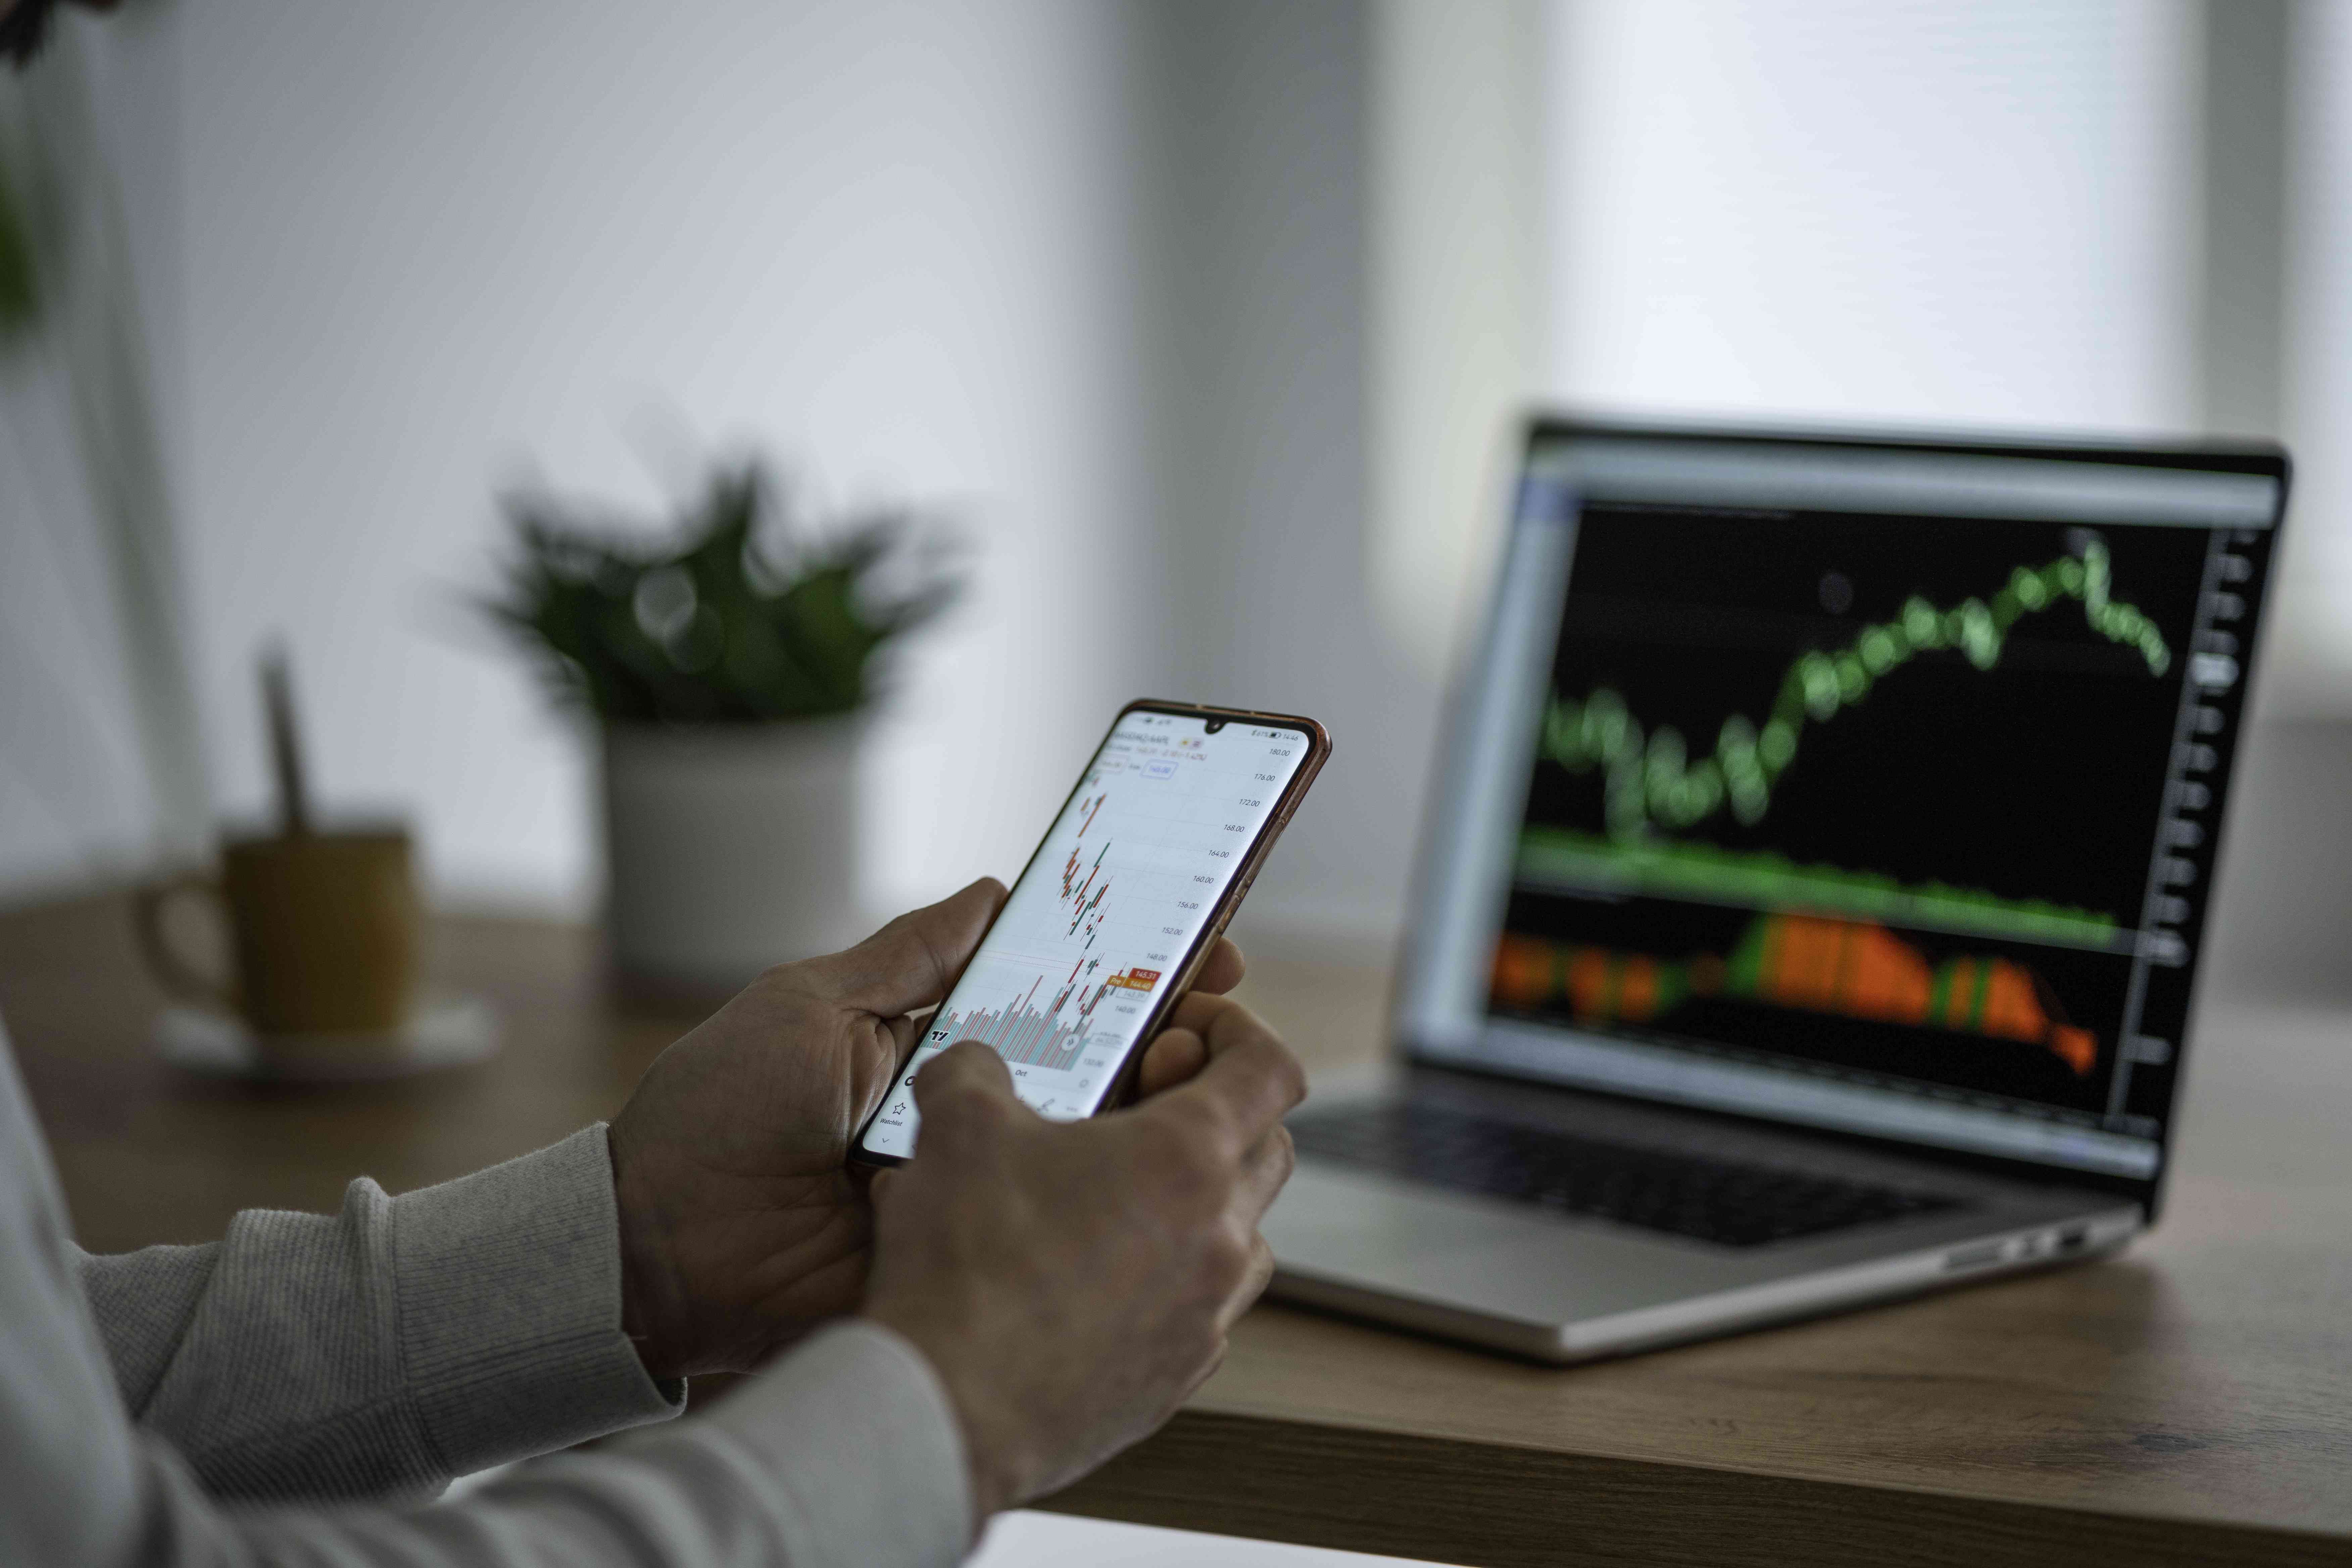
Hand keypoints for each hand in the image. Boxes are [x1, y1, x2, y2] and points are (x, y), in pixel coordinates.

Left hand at [605, 880, 1249, 1379]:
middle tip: (1216, 1009)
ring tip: (1192, 1067)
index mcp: (935, 1049)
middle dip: (1167, 1035)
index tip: (1200, 947)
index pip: (1056, 1000)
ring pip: (1086, 1148)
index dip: (1130, 974)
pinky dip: (1099, 1198)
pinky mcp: (967, 1257)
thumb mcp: (810, 1005)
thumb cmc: (716, 1114)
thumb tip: (996, 890)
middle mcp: (969, 1116)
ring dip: (1148, 1108)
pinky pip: (1047, 1228)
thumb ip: (909, 954)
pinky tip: (1147, 1161)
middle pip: (1092, 1071)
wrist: (658, 1246)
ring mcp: (976, 1189)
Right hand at [862, 991, 1305, 1522]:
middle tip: (1144, 1102)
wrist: (947, 1410)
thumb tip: (975, 1063)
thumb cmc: (967, 1263)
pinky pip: (1200, 1311)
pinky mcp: (1177, 1379)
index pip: (1269, 1068)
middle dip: (1221, 1111)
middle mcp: (1221, 1238)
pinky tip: (1094, 1277)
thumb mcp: (957, 1125)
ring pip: (1242, 1237)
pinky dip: (1167, 1280)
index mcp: (1188, 1159)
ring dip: (1200, 1203)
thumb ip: (976, 1069)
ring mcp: (1207, 1317)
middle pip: (1269, 1148)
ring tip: (1117, 1194)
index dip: (1236, 1030)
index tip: (1187, 1026)